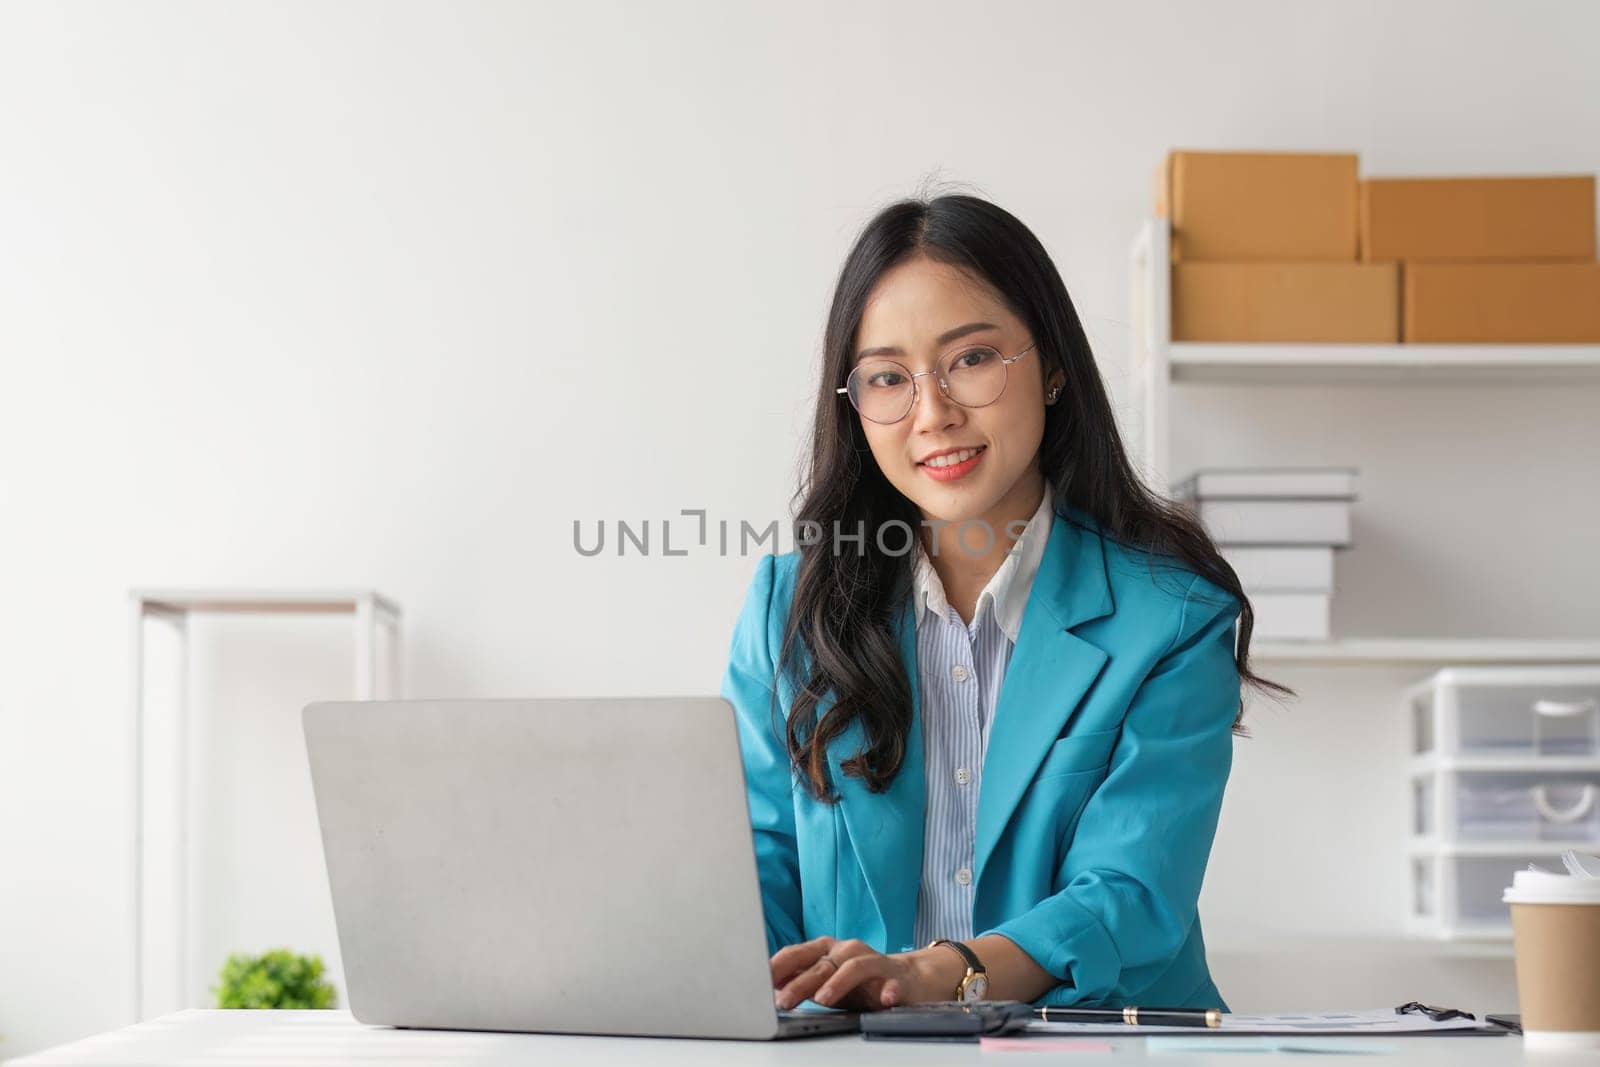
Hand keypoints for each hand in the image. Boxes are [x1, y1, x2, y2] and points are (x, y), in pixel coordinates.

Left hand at [769, 936, 961, 1011]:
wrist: (908, 979)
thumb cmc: (861, 982)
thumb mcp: (827, 982)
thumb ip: (802, 982)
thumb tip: (769, 987)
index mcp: (826, 950)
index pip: (797, 954)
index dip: (777, 967)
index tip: (758, 981)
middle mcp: (847, 950)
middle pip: (819, 964)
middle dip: (799, 982)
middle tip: (782, 1000)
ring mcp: (872, 961)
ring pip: (852, 967)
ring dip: (836, 983)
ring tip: (822, 1000)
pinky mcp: (895, 976)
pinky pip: (891, 982)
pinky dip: (888, 990)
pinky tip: (884, 999)